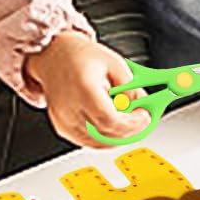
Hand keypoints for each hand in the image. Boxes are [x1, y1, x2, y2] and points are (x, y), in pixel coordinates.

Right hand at [25, 30, 150, 147]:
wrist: (55, 57)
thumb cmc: (80, 57)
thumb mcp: (114, 63)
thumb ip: (130, 86)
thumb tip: (143, 105)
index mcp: (83, 88)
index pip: (109, 119)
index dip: (131, 123)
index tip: (144, 116)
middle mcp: (69, 107)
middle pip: (105, 134)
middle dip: (130, 131)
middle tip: (142, 121)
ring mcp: (63, 120)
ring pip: (97, 142)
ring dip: (119, 137)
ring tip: (129, 122)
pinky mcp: (62, 127)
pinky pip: (88, 142)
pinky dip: (105, 139)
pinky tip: (114, 126)